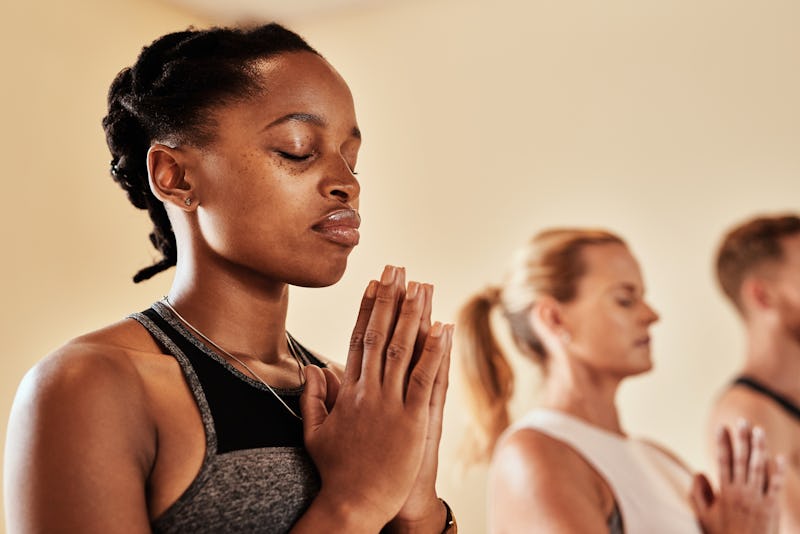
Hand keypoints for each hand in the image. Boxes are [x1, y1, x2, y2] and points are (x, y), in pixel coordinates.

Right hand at [298, 266, 450, 531]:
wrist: (351, 505)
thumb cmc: (336, 472)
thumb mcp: (315, 433)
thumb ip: (313, 398)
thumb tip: (312, 368)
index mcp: (348, 392)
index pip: (356, 340)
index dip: (367, 309)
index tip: (374, 284)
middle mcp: (368, 391)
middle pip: (379, 335)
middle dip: (390, 299)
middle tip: (398, 268)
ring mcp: (390, 405)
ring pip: (401, 350)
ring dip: (413, 315)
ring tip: (422, 285)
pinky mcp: (412, 421)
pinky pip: (424, 379)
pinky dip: (433, 352)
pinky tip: (442, 328)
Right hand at [691, 419, 784, 533]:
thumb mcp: (704, 516)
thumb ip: (699, 493)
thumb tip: (699, 471)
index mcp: (724, 492)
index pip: (723, 461)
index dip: (723, 443)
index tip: (721, 427)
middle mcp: (740, 492)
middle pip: (742, 460)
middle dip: (742, 439)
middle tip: (742, 420)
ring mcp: (757, 499)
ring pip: (759, 468)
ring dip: (759, 448)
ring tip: (759, 430)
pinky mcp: (772, 509)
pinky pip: (776, 487)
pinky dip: (778, 472)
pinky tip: (779, 457)